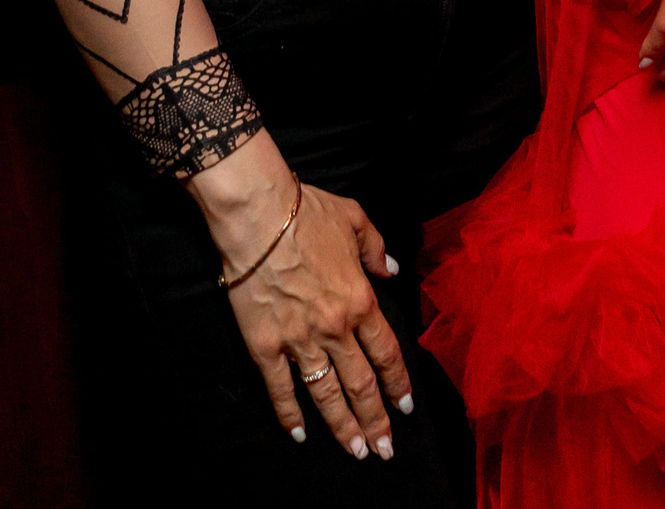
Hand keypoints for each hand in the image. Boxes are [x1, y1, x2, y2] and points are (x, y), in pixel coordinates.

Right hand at [189, 131, 411, 459]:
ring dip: (343, 427)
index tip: (406, 408)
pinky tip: (299, 434)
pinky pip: (280, 389)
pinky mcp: (265, 347)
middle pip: (361, 384)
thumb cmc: (307, 212)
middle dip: (376, 421)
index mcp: (360, 300)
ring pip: (326, 395)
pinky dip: (289, 415)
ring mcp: (299, 341)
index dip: (398, 384)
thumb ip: (377, 249)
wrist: (259, 216)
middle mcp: (335, 328)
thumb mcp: (355, 219)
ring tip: (357, 452)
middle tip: (385, 450)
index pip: (386, 353)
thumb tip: (392, 271)